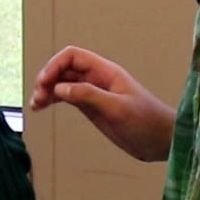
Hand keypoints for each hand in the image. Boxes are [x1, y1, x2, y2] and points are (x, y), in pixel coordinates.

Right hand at [30, 46, 175, 160]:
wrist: (162, 142)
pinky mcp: (92, 107)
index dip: (55, 65)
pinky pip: (67, 97)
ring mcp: (93, 93)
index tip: (44, 82)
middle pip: (63, 69)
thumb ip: (88, 95)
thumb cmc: (147, 122)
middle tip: (37, 98)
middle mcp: (97, 79)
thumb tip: (59, 88)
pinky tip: (42, 107)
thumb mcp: (118, 108)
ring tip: (36, 105)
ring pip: (62, 83)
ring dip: (47, 90)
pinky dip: (53, 100)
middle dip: (47, 79)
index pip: (72, 57)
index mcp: (106, 72)